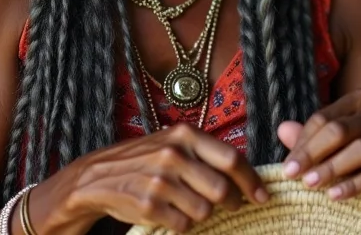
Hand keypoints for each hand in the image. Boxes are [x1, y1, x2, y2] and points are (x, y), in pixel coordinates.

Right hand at [58, 123, 268, 232]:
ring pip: (205, 210)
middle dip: (233, 202)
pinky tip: (172, 213)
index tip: (263, 195)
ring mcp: (160, 180)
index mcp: (184, 135)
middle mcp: (173, 154)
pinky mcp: (149, 205)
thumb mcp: (172, 143)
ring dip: (204, 214)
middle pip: (222, 188)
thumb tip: (245, 173)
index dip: (251, 180)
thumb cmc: (144, 159)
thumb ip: (204, 153)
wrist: (98, 176)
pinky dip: (184, 224)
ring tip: (189, 205)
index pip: (231, 158)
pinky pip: (184, 225)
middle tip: (232, 205)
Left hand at [278, 88, 360, 201]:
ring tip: (311, 184)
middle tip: (293, 174)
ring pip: (358, 150)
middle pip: (338, 131)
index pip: (324, 118)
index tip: (288, 164)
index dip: (303, 142)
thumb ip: (314, 134)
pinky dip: (353, 185)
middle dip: (312, 154)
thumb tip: (282, 130)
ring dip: (331, 168)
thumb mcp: (342, 137)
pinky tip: (335, 195)